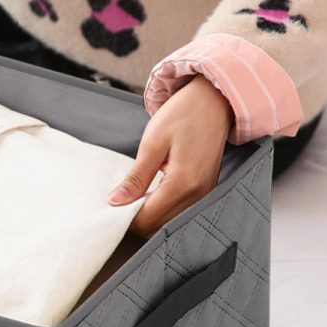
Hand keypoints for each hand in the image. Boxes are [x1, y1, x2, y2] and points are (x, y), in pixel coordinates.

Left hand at [108, 75, 232, 237]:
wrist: (214, 100)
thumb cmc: (183, 115)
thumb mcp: (152, 143)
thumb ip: (136, 178)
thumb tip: (116, 201)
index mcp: (183, 183)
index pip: (147, 218)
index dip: (125, 217)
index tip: (112, 204)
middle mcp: (198, 194)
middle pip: (158, 226)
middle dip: (137, 218)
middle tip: (120, 200)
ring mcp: (205, 193)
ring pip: (169, 221)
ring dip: (150, 215)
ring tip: (135, 195)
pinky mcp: (206, 189)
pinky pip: (180, 210)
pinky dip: (163, 208)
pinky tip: (151, 192)